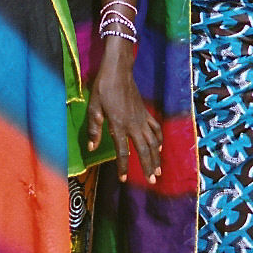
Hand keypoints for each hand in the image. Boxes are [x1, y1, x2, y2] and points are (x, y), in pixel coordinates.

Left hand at [86, 52, 161, 182]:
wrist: (118, 71)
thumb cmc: (103, 88)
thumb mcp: (93, 108)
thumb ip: (94, 129)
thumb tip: (92, 147)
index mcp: (118, 125)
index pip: (122, 151)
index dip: (123, 166)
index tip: (123, 178)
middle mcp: (133, 124)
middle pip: (143, 150)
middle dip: (147, 167)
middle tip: (152, 181)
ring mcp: (141, 118)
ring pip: (153, 142)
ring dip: (156, 157)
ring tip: (158, 171)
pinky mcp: (145, 112)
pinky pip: (155, 128)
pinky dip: (159, 139)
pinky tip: (159, 148)